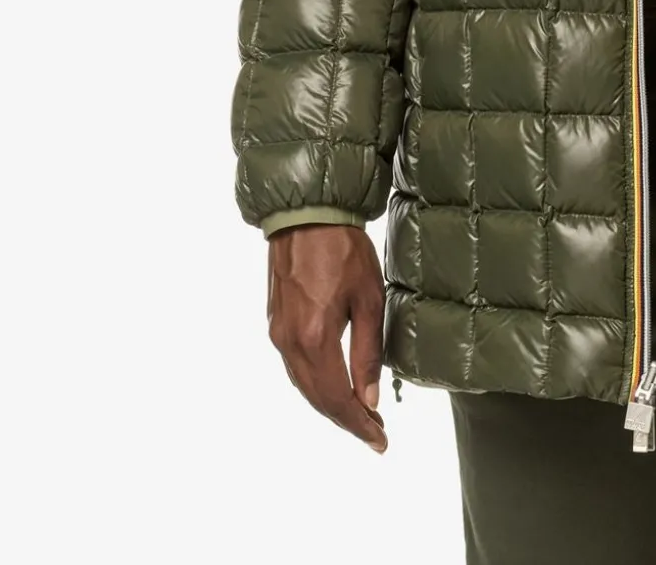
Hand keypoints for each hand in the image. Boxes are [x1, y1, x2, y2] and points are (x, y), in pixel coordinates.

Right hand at [265, 223, 388, 451]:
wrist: (306, 215)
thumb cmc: (343, 249)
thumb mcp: (368, 298)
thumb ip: (368, 351)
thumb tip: (369, 399)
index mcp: (314, 338)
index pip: (336, 398)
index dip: (359, 424)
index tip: (379, 440)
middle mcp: (289, 343)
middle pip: (317, 398)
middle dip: (346, 420)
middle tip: (374, 432)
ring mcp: (278, 334)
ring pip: (303, 386)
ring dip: (330, 405)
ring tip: (359, 415)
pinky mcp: (275, 324)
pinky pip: (295, 368)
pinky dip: (315, 385)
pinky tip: (333, 387)